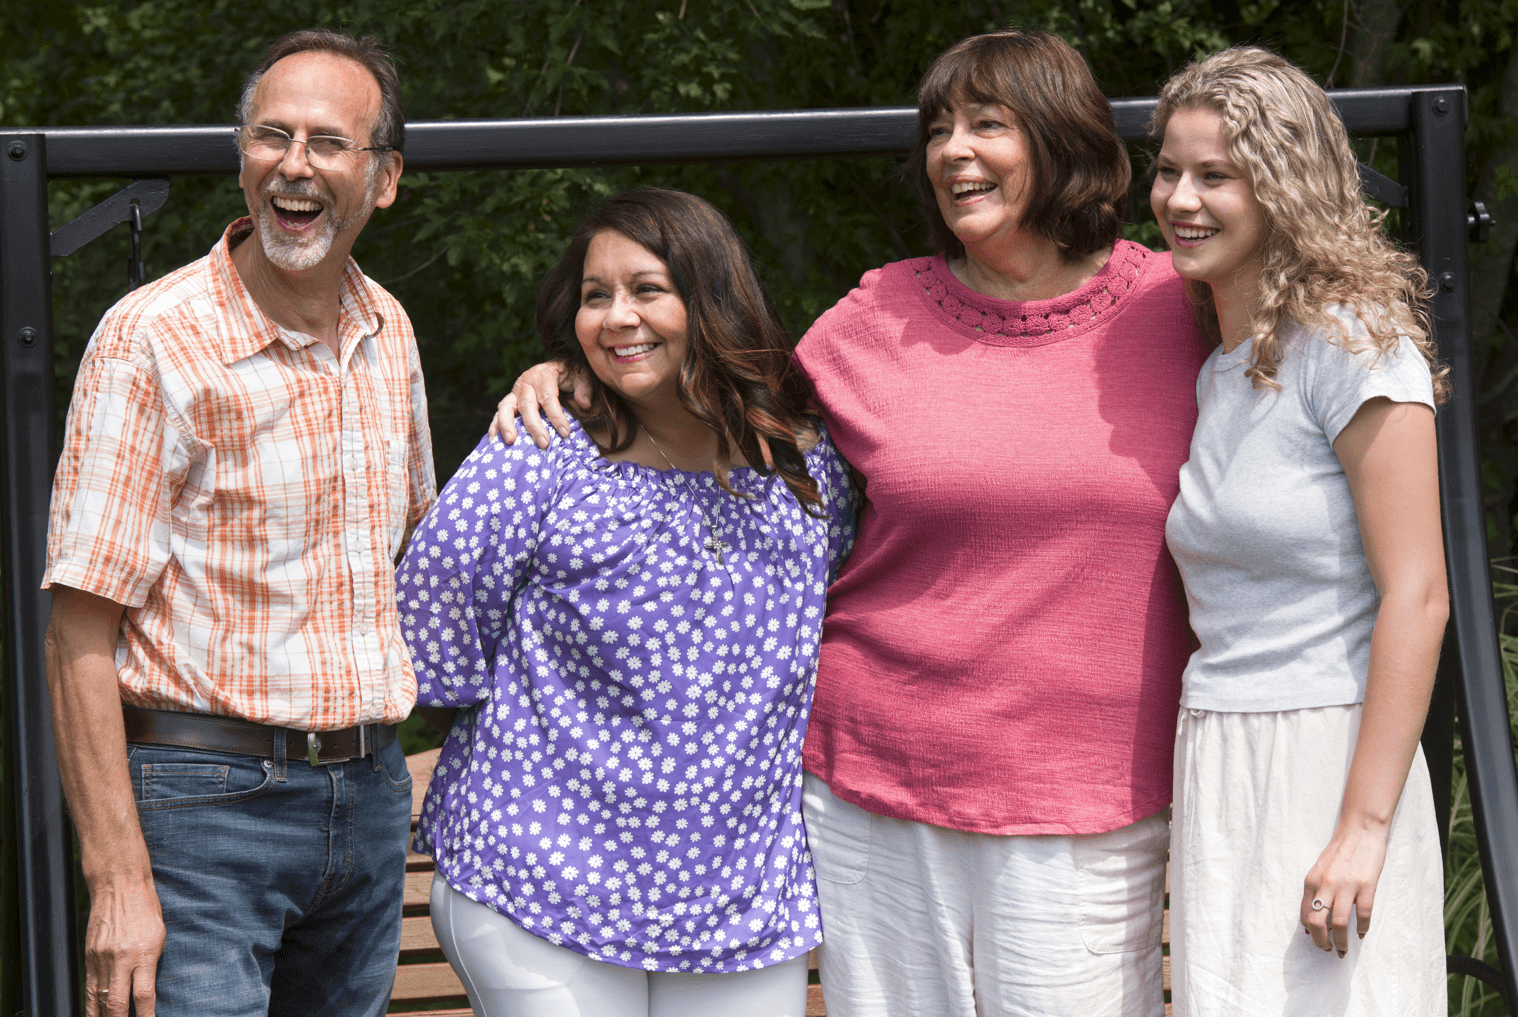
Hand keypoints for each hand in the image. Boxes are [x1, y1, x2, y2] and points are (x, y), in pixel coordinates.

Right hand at [83, 874, 164, 1015]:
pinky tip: (94, 1015)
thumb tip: (146, 992)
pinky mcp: (89, 956)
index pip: (144, 995)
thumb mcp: (159, 937)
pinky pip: (89, 987)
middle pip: (117, 1004)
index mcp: (144, 953)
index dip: (146, 1016)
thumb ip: (150, 965)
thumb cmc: (145, 908)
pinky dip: (91, 1005)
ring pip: (100, 999)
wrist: (119, 885)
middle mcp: (121, 959)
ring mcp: (101, 958)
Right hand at [488, 361, 588, 447]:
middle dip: (535, 427)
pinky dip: (495, 427)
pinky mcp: (509, 401)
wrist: (557, 368)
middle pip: (527, 406)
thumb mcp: (582, 375)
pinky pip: (498, 415)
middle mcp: (526, 382)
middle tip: (544, 444)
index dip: (556, 416)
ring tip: (511, 442)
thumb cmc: (570, 375)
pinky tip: (494, 442)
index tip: (565, 433)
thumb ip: (584, 388)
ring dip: (506, 426)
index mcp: (544, 374)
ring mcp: (515, 392)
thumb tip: (584, 404)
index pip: (548, 397)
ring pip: (506, 408)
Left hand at [1300, 820, 1388, 955]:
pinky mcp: (1366, 886)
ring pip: (1339, 924)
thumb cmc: (1339, 852)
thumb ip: (1315, 891)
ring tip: (1343, 950)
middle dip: (1321, 942)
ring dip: (1341, 942)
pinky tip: (1362, 933)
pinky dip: (1362, 928)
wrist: (1360, 831)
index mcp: (1311, 881)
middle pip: (1317, 922)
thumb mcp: (1319, 870)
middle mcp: (1325, 885)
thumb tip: (1312, 919)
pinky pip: (1363, 915)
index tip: (1317, 940)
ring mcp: (1346, 886)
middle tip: (1328, 950)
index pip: (1305, 914)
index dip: (1310, 932)